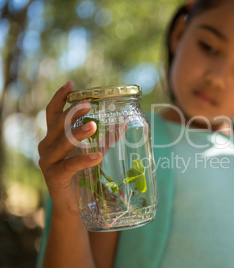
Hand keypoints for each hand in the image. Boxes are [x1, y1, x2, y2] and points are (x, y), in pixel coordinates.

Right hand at [38, 81, 101, 217]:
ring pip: (61, 143)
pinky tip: (98, 156)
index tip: (72, 84)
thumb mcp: (93, 151)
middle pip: (57, 125)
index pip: (53, 113)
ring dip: (77, 133)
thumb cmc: (82, 175)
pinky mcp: (54, 177)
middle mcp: (47, 147)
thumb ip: (105, 138)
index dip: (60, 97)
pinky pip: (69, 166)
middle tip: (88, 105)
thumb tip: (124, 123)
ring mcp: (48, 162)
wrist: (73, 207)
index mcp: (54, 138)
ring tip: (93, 125)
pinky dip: (84, 159)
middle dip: (72, 113)